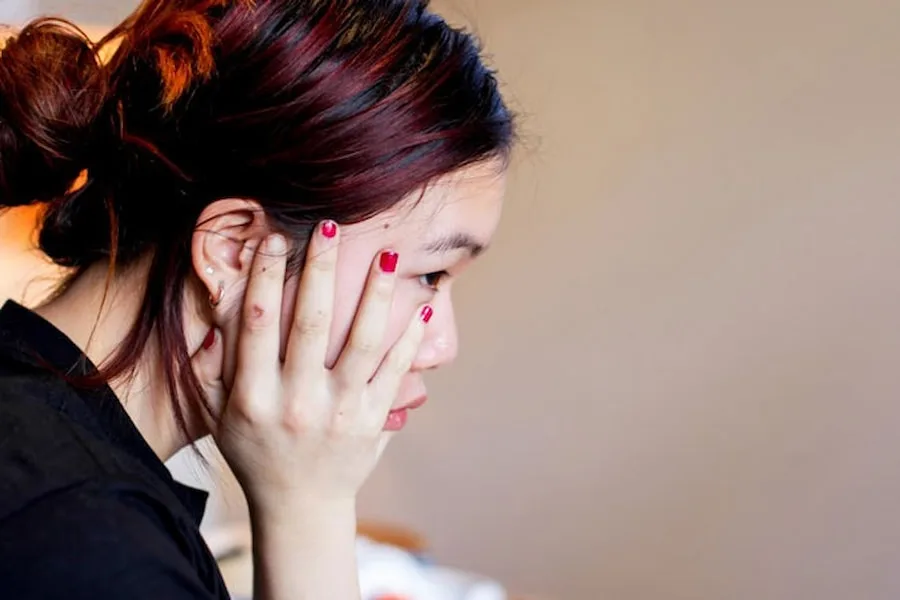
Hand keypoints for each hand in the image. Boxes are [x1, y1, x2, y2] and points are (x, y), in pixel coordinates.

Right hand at [192, 222, 429, 512]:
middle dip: (318, 269)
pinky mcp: (372, 420)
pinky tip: (423, 307)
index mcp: (253, 398)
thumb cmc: (255, 451)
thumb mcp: (219, 415)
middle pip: (309, 324)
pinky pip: (395, 372)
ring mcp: (339, 412)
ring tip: (387, 255)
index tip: (272, 238)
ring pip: (361, 343)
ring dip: (375, 295)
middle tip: (329, 224)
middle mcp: (296, 403)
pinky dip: (410, 339)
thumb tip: (220, 310)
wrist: (299, 505)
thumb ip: (213, 367)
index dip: (262, 278)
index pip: (257, 325)